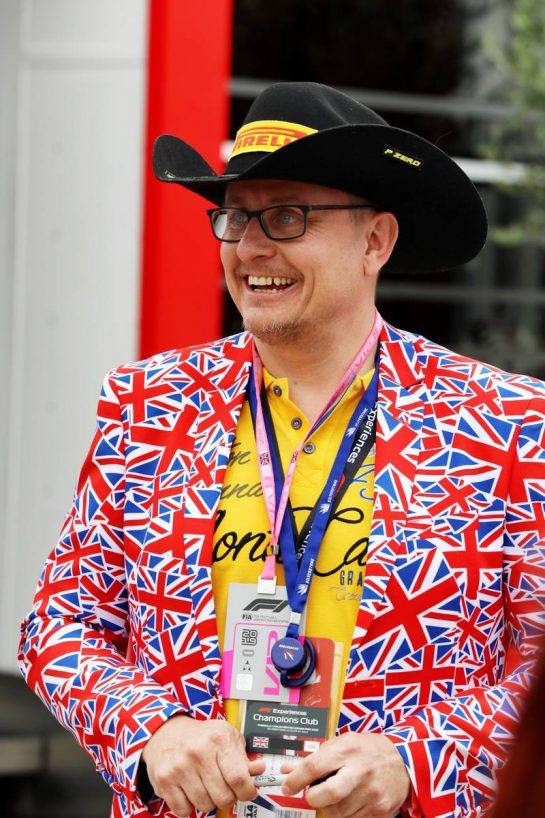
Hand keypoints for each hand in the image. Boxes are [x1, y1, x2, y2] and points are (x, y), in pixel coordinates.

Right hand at [141, 714, 264, 815]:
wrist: (166, 731)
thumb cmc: (201, 736)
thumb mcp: (227, 736)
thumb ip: (244, 756)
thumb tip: (259, 770)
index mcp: (218, 739)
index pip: (239, 778)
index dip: (247, 791)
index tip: (247, 792)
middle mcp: (198, 752)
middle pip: (223, 797)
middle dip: (228, 797)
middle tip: (224, 787)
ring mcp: (179, 767)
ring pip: (204, 805)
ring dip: (208, 800)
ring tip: (205, 785)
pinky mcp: (164, 780)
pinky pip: (183, 810)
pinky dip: (189, 806)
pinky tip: (189, 790)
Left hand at [281, 732, 409, 817]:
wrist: (404, 760)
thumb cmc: (368, 750)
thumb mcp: (343, 743)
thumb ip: (317, 757)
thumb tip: (287, 769)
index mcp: (348, 749)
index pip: (315, 766)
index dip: (296, 779)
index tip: (287, 786)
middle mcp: (360, 770)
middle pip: (327, 794)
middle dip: (312, 798)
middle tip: (312, 794)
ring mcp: (371, 792)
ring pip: (337, 812)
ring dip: (329, 807)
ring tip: (335, 794)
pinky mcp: (379, 809)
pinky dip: (344, 813)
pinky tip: (349, 800)